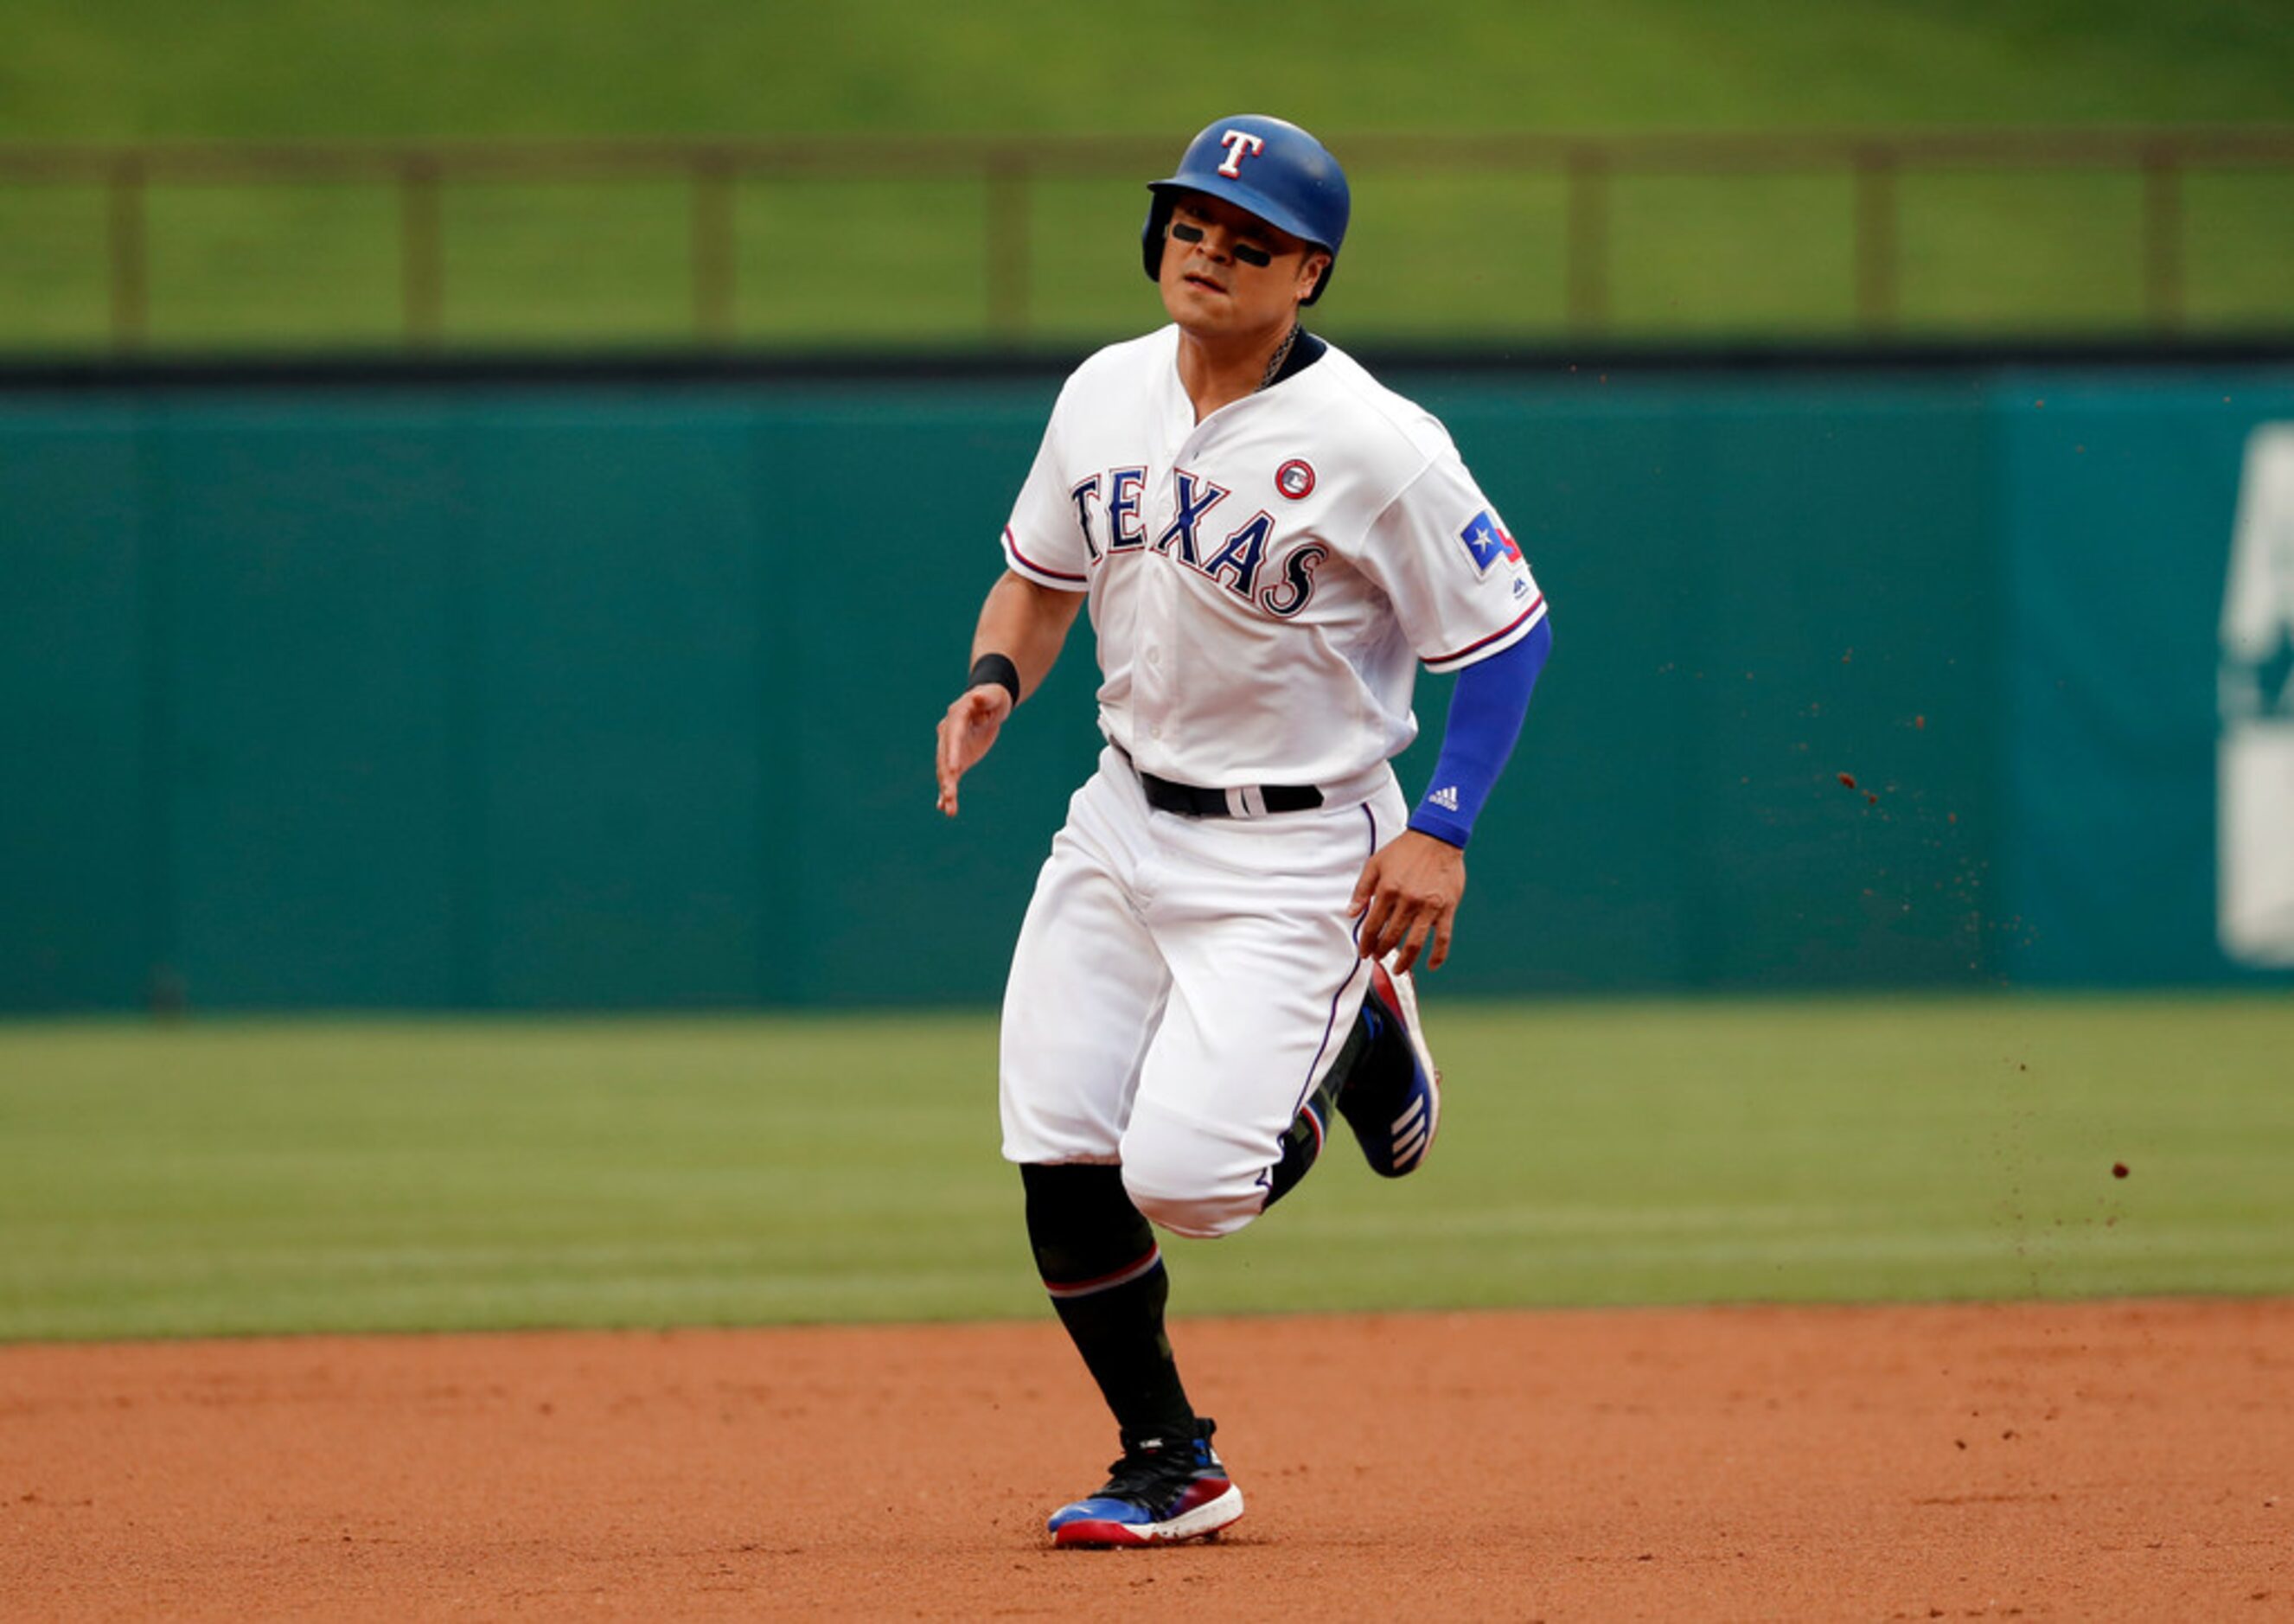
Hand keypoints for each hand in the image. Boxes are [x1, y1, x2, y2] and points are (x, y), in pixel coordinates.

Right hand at [936, 684, 1014, 816]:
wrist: (990, 704)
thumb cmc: (993, 698)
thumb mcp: (994, 695)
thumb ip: (986, 697)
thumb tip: (978, 696)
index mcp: (957, 717)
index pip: (953, 736)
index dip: (953, 753)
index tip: (954, 770)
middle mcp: (948, 734)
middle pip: (945, 758)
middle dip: (947, 778)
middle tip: (950, 796)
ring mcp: (951, 748)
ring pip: (946, 771)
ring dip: (947, 790)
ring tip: (949, 810)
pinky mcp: (958, 758)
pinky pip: (952, 776)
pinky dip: (948, 791)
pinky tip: (945, 808)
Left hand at [1349, 829, 1465, 972]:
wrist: (1437, 837)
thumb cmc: (1405, 850)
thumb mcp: (1375, 864)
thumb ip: (1362, 889)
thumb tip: (1352, 913)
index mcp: (1388, 890)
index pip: (1372, 926)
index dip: (1366, 942)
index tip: (1364, 952)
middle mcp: (1407, 901)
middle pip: (1391, 937)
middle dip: (1381, 951)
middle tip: (1378, 957)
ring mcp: (1429, 907)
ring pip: (1415, 943)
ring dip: (1405, 961)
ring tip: (1398, 969)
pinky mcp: (1447, 908)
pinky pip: (1443, 938)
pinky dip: (1438, 955)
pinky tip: (1430, 966)